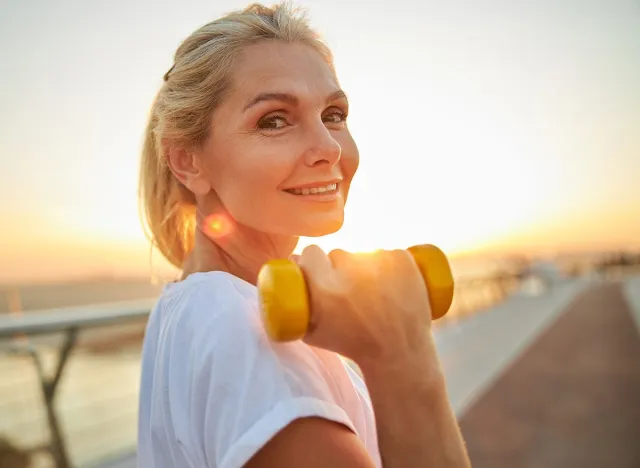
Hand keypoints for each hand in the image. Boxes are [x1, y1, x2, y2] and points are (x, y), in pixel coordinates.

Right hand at [294, 245, 433, 366]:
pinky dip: (390, 265)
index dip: (314, 262)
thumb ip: (293, 308)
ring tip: (375, 292)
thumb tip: (284, 277)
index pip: (310, 253)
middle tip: (349, 289)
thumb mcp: (312, 334)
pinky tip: (393, 284)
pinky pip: (389, 253)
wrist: (399, 353)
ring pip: (364, 253)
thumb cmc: (352, 346)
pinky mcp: (403, 259)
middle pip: (338, 254)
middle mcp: (351, 269)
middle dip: (340, 268)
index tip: (320, 272)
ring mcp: (380, 261)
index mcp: (325, 287)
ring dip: (366, 267)